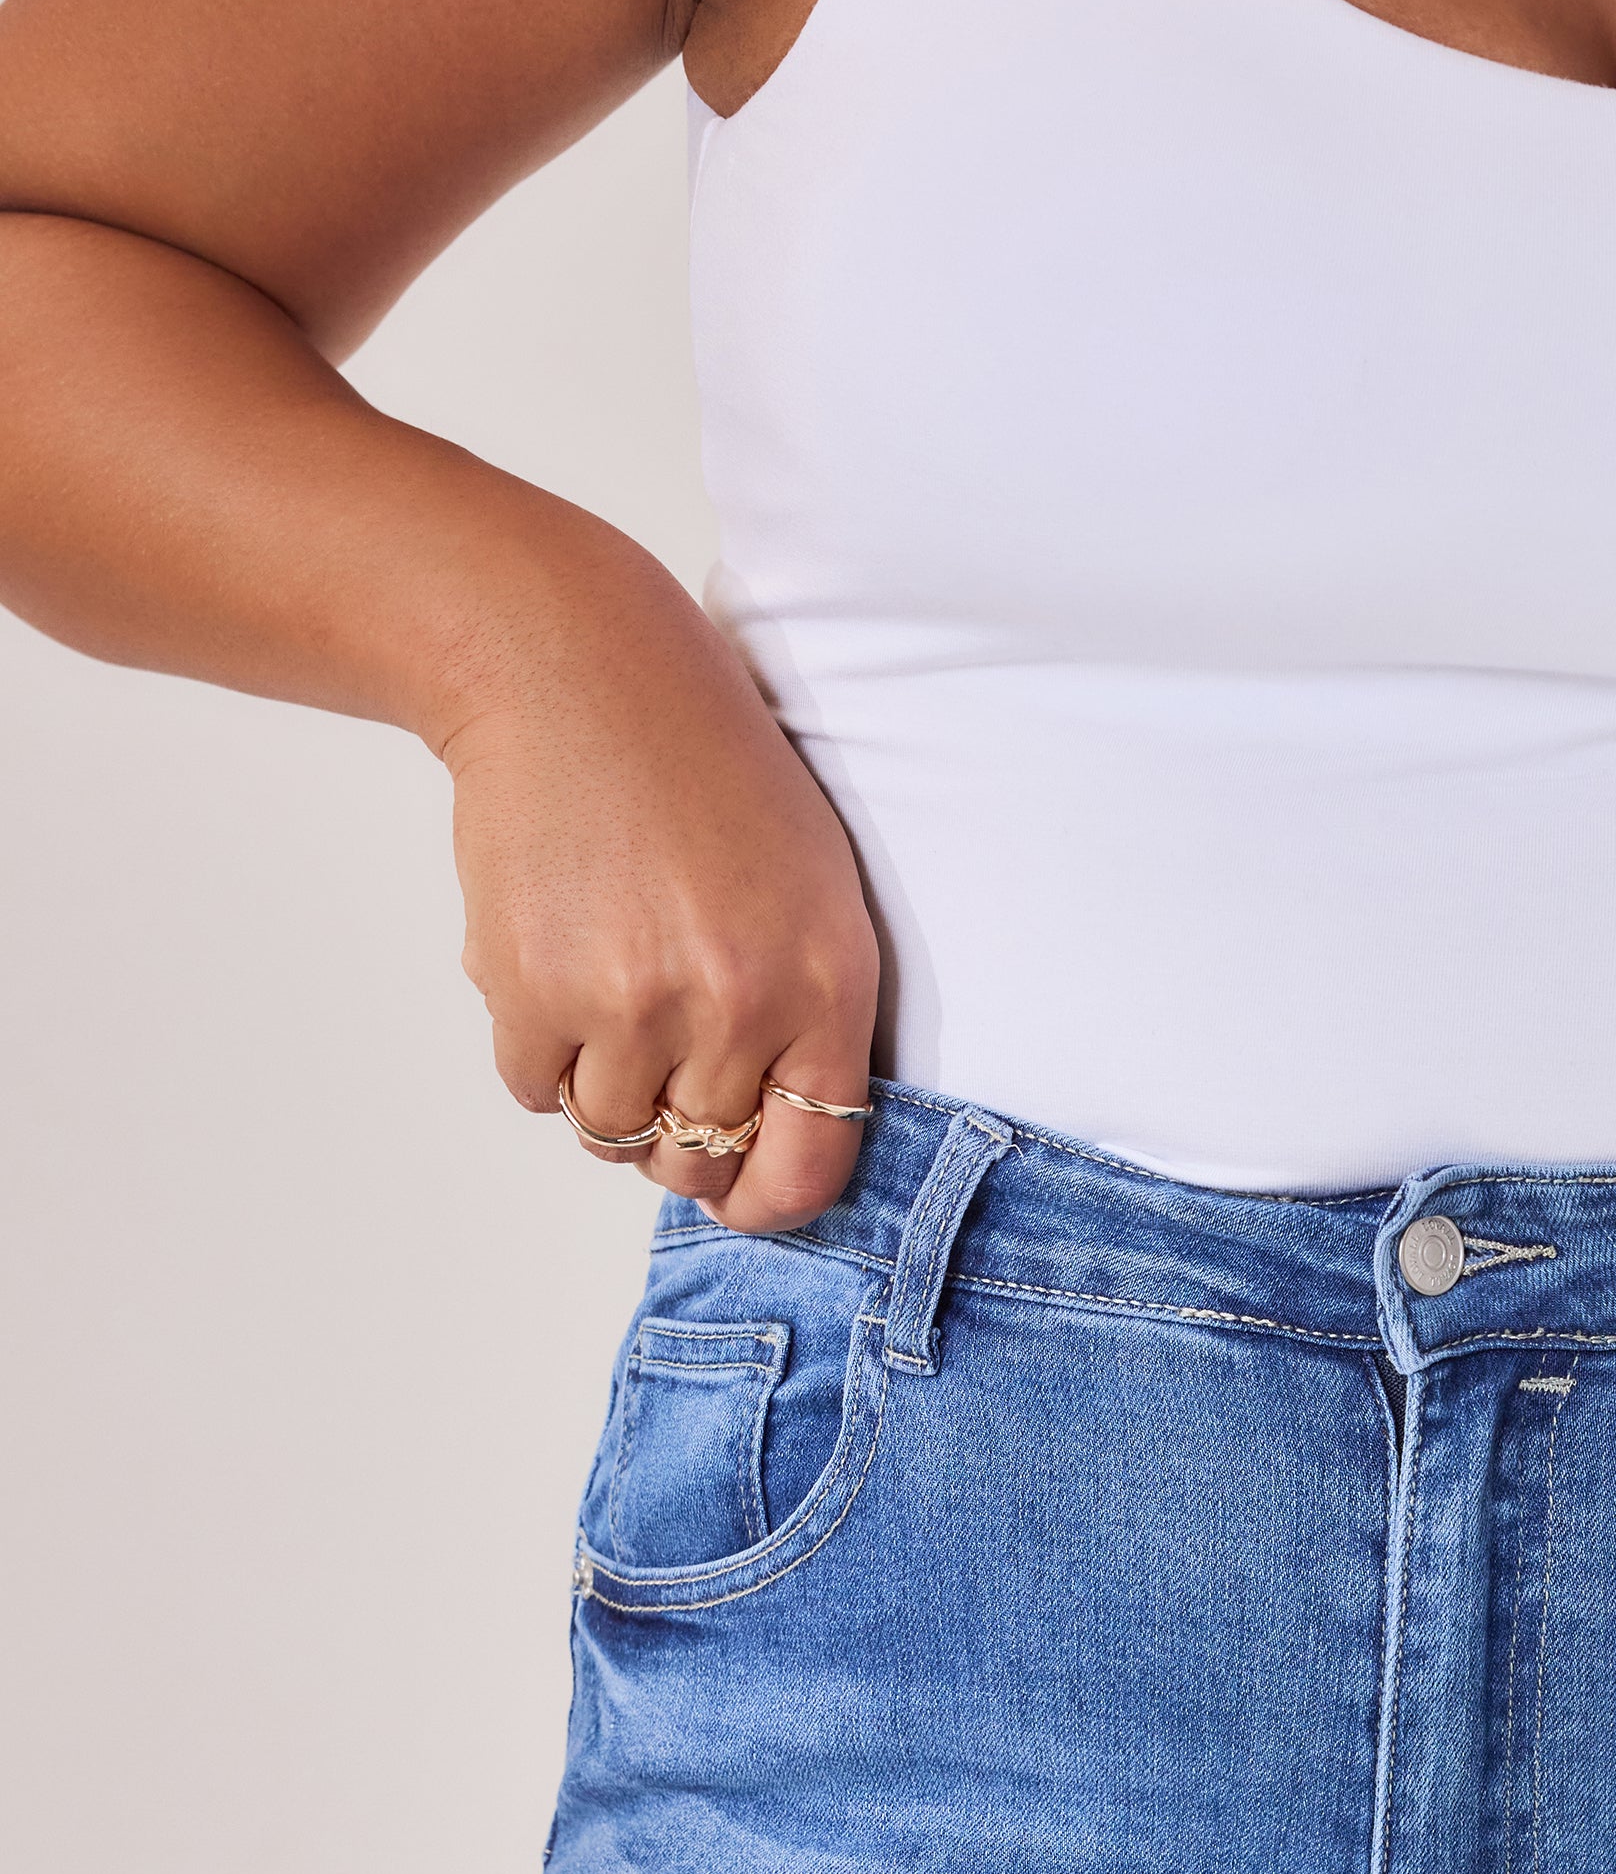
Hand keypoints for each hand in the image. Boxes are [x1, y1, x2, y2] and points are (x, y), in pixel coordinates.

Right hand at [442, 561, 879, 1230]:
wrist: (576, 674)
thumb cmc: (705, 777)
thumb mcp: (812, 891)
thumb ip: (805, 1021)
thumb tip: (760, 1152)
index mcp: (826, 983)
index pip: (811, 1163)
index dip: (769, 1199)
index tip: (742, 1197)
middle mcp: (737, 1006)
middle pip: (698, 1159)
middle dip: (679, 1138)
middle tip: (662, 1068)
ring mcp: (630, 1002)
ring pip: (610, 1133)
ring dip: (605, 1092)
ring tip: (611, 1000)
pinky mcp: (531, 988)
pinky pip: (535, 1089)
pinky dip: (542, 1053)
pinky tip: (558, 970)